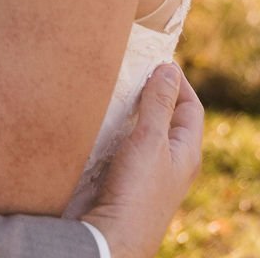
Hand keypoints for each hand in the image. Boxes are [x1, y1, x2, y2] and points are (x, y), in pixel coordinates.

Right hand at [85, 64, 202, 257]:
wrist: (112, 236)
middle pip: (171, 118)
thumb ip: (159, 104)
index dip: (178, 81)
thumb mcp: (150, 140)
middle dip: (155, 93)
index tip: (157, 60)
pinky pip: (131, 146)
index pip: (191, 107)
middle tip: (134, 70)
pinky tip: (104, 122)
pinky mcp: (131, 181)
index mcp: (186, 152)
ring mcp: (152, 173)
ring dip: (136, 111)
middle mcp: (173, 162)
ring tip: (117, 90)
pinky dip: (121, 129)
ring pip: (149, 132)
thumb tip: (169, 69)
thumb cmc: (136, 191)